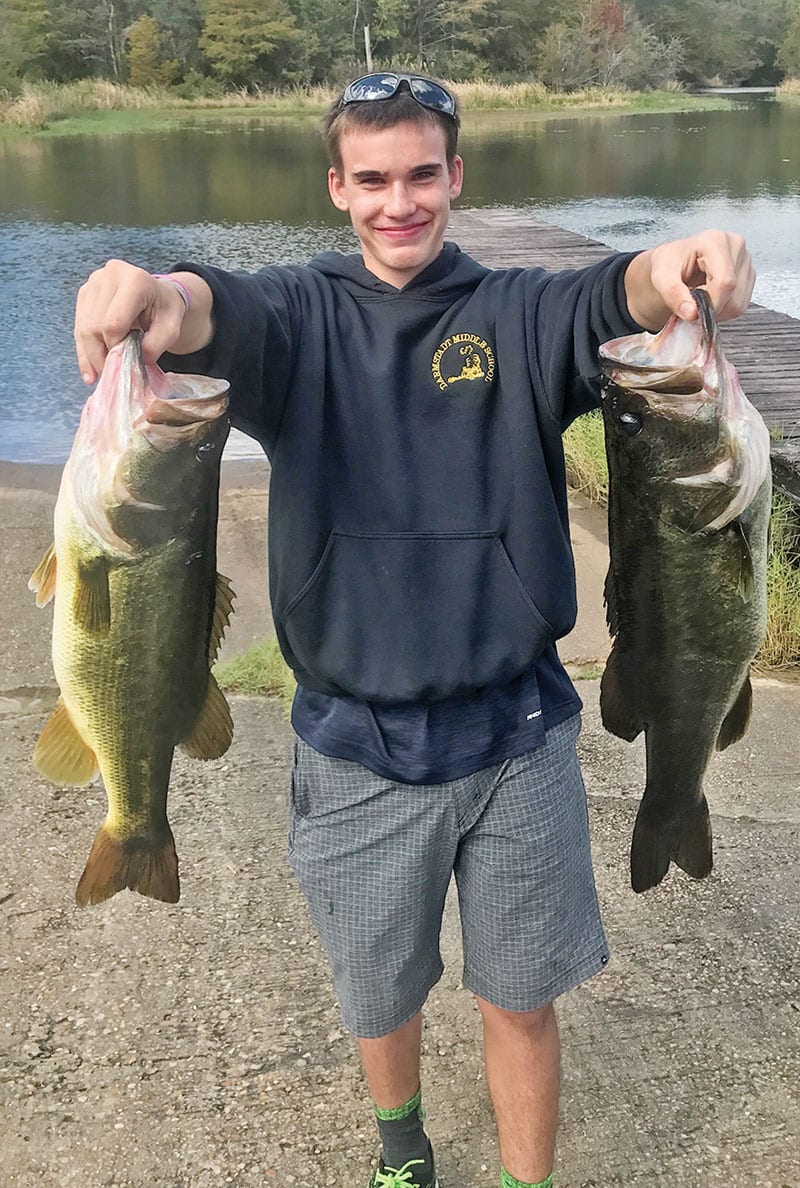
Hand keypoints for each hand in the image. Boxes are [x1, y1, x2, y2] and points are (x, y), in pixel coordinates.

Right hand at [74, 259, 189, 383]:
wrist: (157, 294)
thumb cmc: (165, 310)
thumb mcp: (171, 329)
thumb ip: (156, 345)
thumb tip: (132, 360)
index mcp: (134, 281)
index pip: (114, 322)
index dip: (115, 347)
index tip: (124, 362)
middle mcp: (110, 275)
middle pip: (94, 325)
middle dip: (100, 354)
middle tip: (109, 374)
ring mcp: (94, 282)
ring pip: (83, 327)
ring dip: (89, 355)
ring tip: (98, 375)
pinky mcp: (85, 292)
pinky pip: (78, 325)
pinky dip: (83, 349)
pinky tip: (89, 368)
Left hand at [625, 230, 754, 329]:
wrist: (674, 263)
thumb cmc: (669, 264)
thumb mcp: (661, 277)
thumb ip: (673, 294)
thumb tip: (692, 313)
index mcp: (715, 240)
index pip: (725, 281)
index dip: (711, 303)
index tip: (694, 311)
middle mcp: (735, 245)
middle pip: (733, 293)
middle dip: (711, 306)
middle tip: (692, 302)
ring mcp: (745, 260)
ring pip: (738, 302)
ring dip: (717, 310)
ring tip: (699, 298)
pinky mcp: (748, 274)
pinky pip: (741, 304)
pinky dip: (723, 309)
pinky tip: (710, 298)